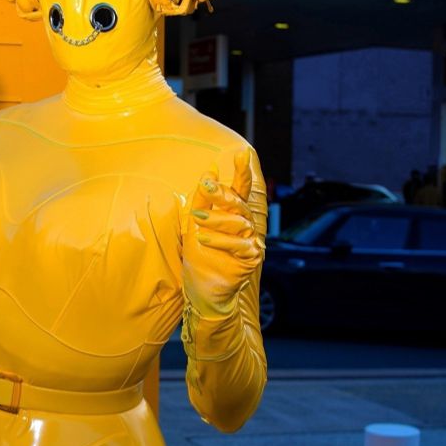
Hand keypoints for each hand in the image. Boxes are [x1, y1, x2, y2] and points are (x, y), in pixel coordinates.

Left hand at [181, 148, 262, 316]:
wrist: (202, 292)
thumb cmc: (200, 259)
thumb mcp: (195, 226)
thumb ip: (202, 201)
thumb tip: (209, 174)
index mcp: (233, 216)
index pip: (240, 190)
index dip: (242, 172)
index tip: (242, 154)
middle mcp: (245, 227)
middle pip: (240, 204)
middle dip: (224, 194)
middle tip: (207, 187)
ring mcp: (250, 243)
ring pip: (241, 223)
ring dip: (218, 219)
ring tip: (197, 220)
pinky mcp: (250, 260)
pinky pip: (240, 245)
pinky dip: (221, 241)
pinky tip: (203, 239)